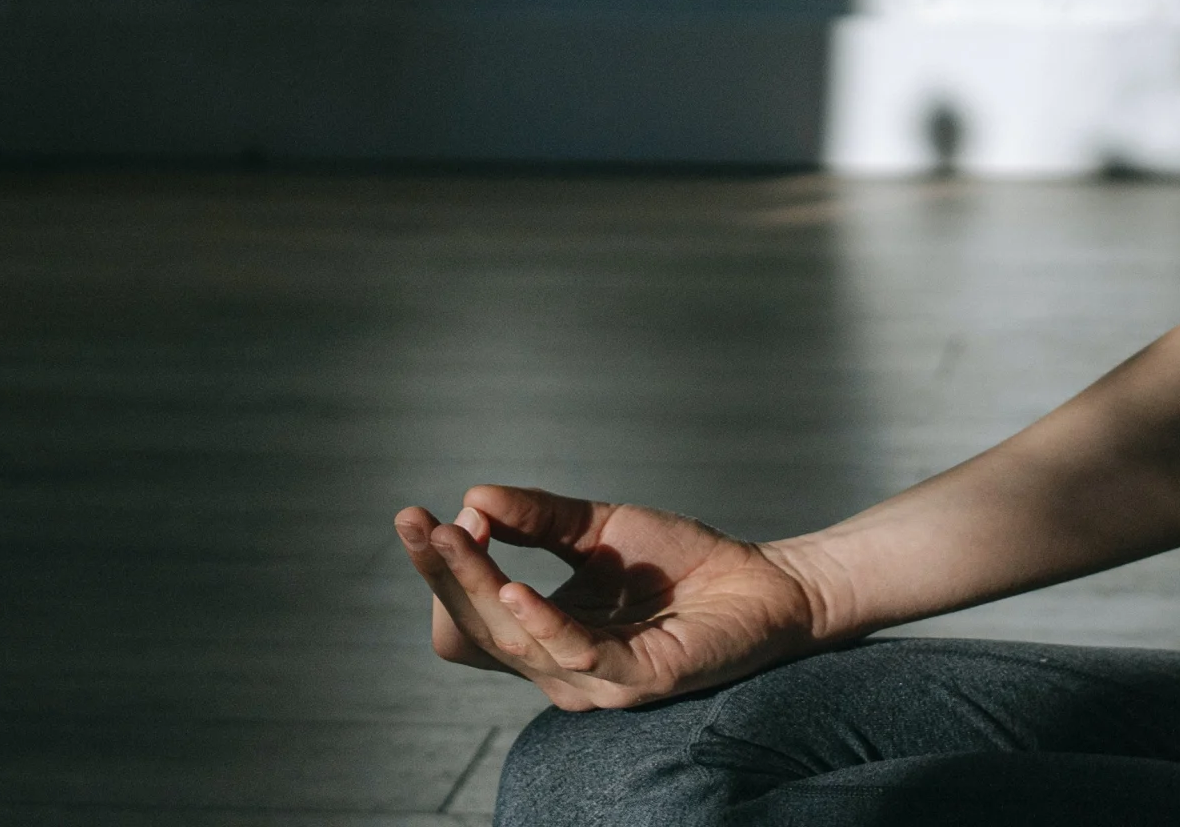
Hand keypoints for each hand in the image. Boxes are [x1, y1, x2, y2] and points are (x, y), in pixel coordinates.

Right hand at [391, 485, 829, 711]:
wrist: (763, 580)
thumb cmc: (679, 562)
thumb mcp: (597, 527)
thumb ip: (538, 517)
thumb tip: (473, 498)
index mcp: (543, 633)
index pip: (468, 615)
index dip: (440, 570)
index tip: (416, 516)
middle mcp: (559, 666)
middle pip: (476, 630)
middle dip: (442, 573)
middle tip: (415, 521)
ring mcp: (595, 680)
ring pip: (514, 642)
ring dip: (477, 586)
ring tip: (454, 536)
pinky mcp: (638, 680)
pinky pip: (576, 657)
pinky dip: (541, 623)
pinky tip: (513, 590)